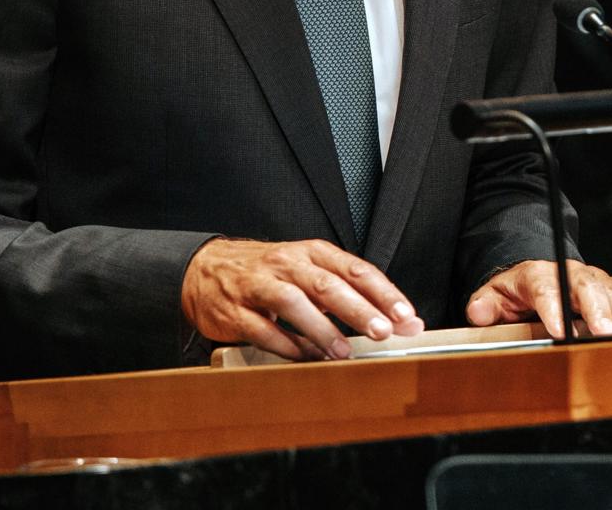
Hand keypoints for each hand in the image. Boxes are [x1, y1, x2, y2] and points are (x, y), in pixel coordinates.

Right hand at [181, 237, 425, 360]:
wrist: (206, 270)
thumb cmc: (269, 273)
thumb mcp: (310, 272)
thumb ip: (349, 294)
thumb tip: (397, 321)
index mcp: (312, 253)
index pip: (355, 269)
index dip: (383, 292)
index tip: (405, 315)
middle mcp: (287, 264)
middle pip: (328, 285)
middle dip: (358, 309)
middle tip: (382, 331)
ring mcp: (259, 286)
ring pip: (293, 303)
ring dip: (322, 329)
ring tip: (343, 352)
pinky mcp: (235, 311)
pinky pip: (263, 330)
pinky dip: (287, 346)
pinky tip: (305, 358)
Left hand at [465, 260, 611, 338]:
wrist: (538, 276)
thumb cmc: (517, 293)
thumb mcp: (494, 296)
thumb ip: (485, 305)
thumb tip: (478, 312)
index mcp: (538, 276)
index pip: (545, 289)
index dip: (554, 310)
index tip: (561, 332)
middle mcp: (572, 274)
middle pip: (588, 288)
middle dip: (599, 312)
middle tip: (608, 335)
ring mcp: (596, 280)